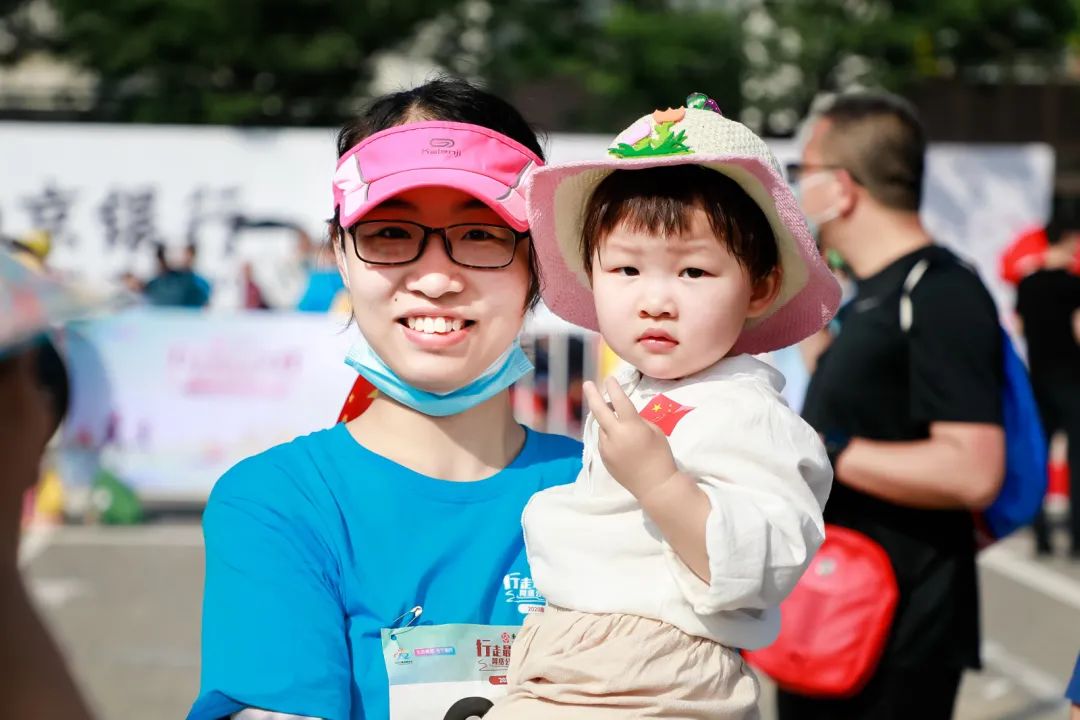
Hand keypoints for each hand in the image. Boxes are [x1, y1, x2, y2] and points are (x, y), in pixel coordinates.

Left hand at [583, 377, 678, 500]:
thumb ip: (637, 420)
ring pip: (602, 427)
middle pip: (599, 410)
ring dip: (606, 421)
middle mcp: (615, 435)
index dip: (614, 388)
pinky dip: (608, 435)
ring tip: (617, 423)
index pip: (619, 401)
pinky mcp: (604, 458)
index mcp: (631, 426)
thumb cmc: (661, 456)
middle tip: (588, 384)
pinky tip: (620, 441)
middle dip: (593, 395)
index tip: (609, 378)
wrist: (655, 485)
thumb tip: (623, 416)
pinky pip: (603, 441)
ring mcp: (606, 447)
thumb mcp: (655, 431)